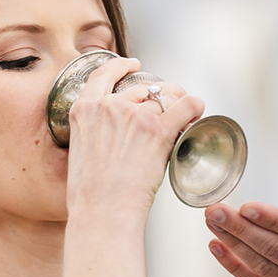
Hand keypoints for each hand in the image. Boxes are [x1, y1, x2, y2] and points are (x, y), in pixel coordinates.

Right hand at [64, 56, 202, 216]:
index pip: (104, 73)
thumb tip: (112, 134)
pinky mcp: (158, 130)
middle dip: (159, 97)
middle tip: (168, 111)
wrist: (102, 211)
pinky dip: (195, 107)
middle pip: (144, 88)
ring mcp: (135, 116)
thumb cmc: (90, 193)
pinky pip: (187, 106)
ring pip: (167, 97)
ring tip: (184, 118)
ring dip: (178, 104)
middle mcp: (110, 106)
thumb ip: (94, 132)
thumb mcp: (80, 150)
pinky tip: (197, 112)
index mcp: (85, 109)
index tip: (133, 65)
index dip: (122, 66)